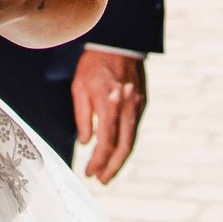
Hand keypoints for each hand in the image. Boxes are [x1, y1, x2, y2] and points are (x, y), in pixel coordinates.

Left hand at [72, 49, 146, 182]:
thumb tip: (85, 141)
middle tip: (102, 180)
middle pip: (124, 148)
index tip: (89, 172)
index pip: (105, 143)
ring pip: (132, 140)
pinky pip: (135, 128)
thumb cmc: (93, 62)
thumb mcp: (79, 87)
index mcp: (110, 104)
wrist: (119, 41)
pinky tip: (117, 149)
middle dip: (112, 168)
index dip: (98, 161)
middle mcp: (127, 108)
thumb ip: (82, 116)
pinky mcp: (143, 102)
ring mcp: (138, 106)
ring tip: (108, 171)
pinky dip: (126, 142)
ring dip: (121, 159)